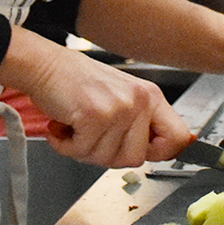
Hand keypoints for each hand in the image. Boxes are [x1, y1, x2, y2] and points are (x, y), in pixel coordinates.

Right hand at [12, 37, 191, 166]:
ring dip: (82, 149)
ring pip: (106, 159)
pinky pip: (81, 151)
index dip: (162, 154)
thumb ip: (139, 124)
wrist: (45, 65)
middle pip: (135, 159)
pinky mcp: (95, 115)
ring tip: (76, 126)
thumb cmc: (77, 83)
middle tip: (91, 137)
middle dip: (107, 155)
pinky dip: (65, 145)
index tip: (144, 154)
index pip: (178, 137)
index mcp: (150, 97)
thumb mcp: (121, 98)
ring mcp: (120, 108)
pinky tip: (62, 125)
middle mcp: (140, 100)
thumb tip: (159, 153)